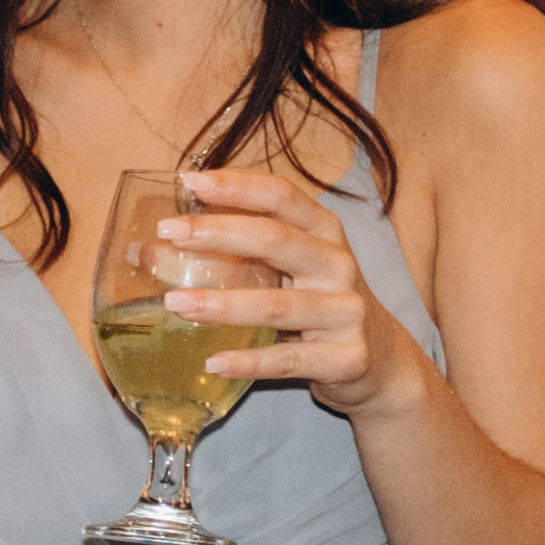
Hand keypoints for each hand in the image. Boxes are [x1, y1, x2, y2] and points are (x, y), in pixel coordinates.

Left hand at [152, 166, 421, 418]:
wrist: (381, 361)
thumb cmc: (322, 304)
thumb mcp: (299, 266)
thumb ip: (250, 251)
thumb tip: (162, 245)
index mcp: (326, 233)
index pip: (282, 196)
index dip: (237, 186)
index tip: (190, 182)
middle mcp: (339, 265)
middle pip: (276, 240)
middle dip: (219, 233)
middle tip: (169, 234)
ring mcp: (346, 313)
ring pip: (278, 305)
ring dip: (222, 304)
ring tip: (175, 303)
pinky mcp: (347, 358)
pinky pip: (288, 361)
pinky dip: (248, 362)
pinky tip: (214, 362)